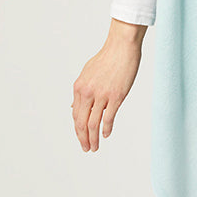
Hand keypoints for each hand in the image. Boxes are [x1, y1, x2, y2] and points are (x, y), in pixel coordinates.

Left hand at [71, 19, 146, 151]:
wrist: (122, 47)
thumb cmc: (107, 58)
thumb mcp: (87, 73)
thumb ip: (81, 91)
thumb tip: (75, 106)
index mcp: (79, 87)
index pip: (75, 115)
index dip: (78, 129)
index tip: (81, 138)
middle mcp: (88, 93)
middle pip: (82, 123)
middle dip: (83, 139)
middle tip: (86, 148)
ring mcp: (102, 95)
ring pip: (93, 124)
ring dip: (93, 139)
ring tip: (94, 147)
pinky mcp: (116, 96)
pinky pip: (108, 117)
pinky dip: (106, 128)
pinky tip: (106, 135)